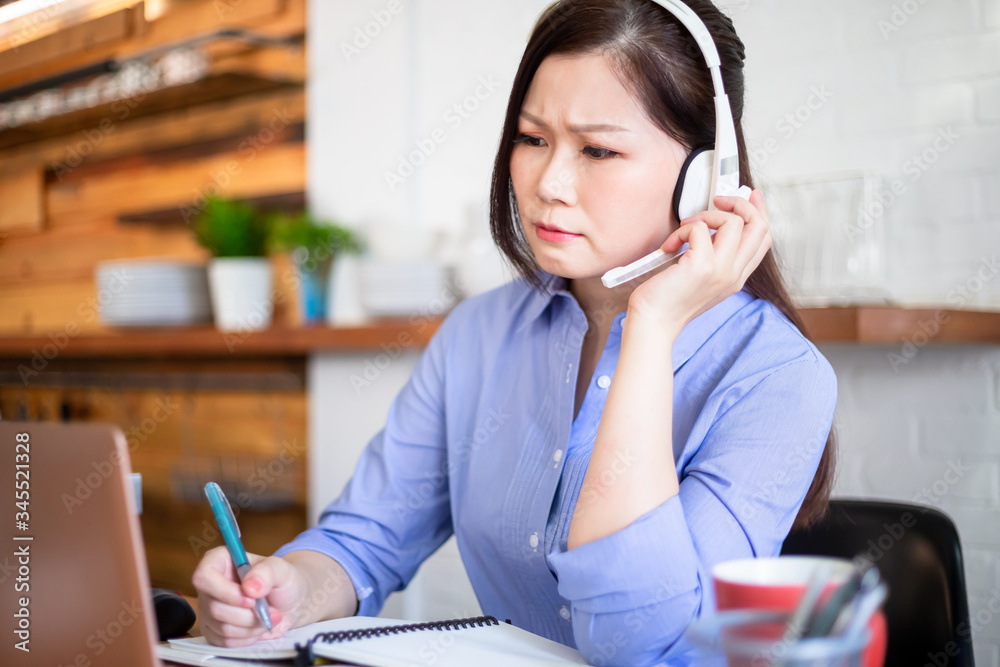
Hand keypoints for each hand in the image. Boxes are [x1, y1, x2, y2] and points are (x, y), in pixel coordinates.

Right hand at [192, 546, 308, 647]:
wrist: (288, 604)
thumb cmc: (283, 581)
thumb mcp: (282, 569)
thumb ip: (267, 572)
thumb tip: (249, 586)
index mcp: (219, 561)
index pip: (204, 577)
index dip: (225, 592)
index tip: (251, 599)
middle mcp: (209, 585)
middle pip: (214, 608)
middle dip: (247, 615)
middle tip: (269, 610)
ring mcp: (208, 609)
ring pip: (221, 627)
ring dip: (250, 627)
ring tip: (267, 617)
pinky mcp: (213, 630)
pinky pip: (224, 642)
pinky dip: (246, 638)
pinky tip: (257, 627)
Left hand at [626, 189, 771, 330]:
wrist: (653, 323)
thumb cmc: (667, 301)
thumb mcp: (701, 278)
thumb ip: (715, 255)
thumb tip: (715, 223)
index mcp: (736, 277)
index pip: (763, 239)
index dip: (759, 212)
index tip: (749, 195)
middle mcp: (734, 274)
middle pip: (759, 226)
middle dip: (740, 203)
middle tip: (718, 201)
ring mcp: (721, 270)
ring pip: (733, 222)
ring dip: (705, 217)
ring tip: (685, 230)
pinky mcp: (702, 266)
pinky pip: (699, 228)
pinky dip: (682, 230)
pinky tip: (670, 246)